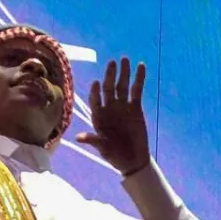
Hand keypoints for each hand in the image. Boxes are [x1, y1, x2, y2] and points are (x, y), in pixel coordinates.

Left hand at [76, 58, 150, 176]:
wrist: (133, 160)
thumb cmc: (115, 156)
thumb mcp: (103, 149)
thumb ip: (94, 140)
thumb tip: (79, 138)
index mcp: (98, 116)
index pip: (95, 100)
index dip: (95, 92)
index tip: (97, 83)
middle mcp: (109, 107)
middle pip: (108, 88)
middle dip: (110, 75)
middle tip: (112, 63)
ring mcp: (122, 106)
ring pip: (122, 86)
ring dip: (123, 73)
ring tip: (124, 59)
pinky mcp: (135, 107)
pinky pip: (137, 90)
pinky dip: (139, 79)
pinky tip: (141, 66)